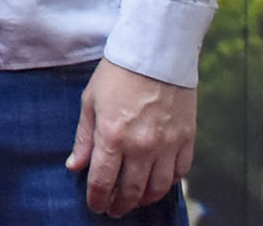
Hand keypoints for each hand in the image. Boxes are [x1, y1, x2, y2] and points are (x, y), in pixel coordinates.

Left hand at [66, 57, 195, 216]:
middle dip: (120, 205)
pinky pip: (180, 173)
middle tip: (113, 209)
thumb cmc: (118, 73)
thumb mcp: (90, 102)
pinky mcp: (187, 140)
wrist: (156, 53)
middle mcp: (142, 146)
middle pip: (131, 190)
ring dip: (144, 200)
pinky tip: (157, 184)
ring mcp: (167, 145)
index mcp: (113, 135)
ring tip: (134, 201)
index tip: (95, 206)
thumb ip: (84, 138)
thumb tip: (75, 166)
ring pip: (157, 188)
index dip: (97, 199)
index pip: (103, 181)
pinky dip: (168, 184)